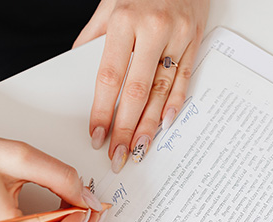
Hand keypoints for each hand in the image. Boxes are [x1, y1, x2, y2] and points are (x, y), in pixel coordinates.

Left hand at [73, 0, 209, 171]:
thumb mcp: (109, 4)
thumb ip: (93, 38)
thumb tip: (76, 68)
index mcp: (125, 21)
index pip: (109, 77)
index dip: (102, 111)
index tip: (96, 135)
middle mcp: (154, 30)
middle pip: (137, 91)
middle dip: (125, 128)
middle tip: (118, 155)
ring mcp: (179, 36)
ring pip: (162, 90)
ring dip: (149, 124)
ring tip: (138, 148)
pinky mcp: (196, 39)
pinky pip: (185, 78)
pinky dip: (176, 103)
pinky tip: (165, 124)